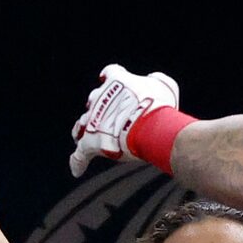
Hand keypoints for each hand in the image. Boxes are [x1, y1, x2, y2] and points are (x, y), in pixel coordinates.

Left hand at [69, 63, 180, 177]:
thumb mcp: (165, 86)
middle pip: (95, 98)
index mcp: (117, 80)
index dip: (110, 76)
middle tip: (113, 116)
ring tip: (91, 135)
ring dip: (87, 128)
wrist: (150, 126)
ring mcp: (92, 119)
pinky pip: (80, 154)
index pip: (111, 73)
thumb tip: (153, 81)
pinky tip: (77, 170)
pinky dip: (78, 162)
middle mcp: (100, 97)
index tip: (107, 78)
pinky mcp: (90, 141)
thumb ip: (157, 81)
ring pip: (83, 123)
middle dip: (102, 106)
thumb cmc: (160, 105)